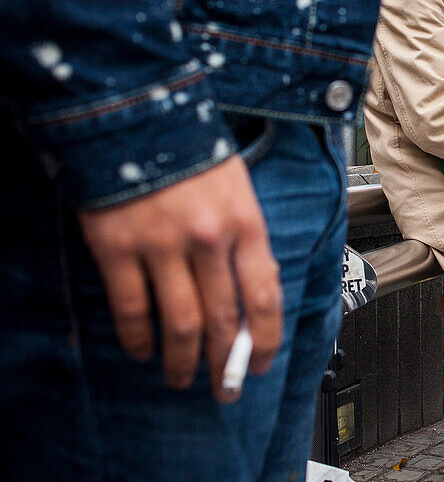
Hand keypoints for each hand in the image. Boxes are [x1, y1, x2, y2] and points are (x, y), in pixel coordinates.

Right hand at [78, 156, 280, 402]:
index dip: (264, 339)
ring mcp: (162, 245)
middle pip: (223, 319)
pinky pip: (132, 307)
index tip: (260, 364)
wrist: (136, 116)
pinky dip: (138, 337)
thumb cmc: (192, 151)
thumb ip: (247, 237)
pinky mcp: (118, 247)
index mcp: (246, 222)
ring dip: (183, 361)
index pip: (264, 296)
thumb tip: (257, 290)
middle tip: (224, 387)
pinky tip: (143, 351)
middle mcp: (209, 239)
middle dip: (225, 363)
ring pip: (180, 323)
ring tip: (182, 378)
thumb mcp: (237, 188)